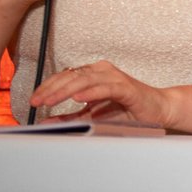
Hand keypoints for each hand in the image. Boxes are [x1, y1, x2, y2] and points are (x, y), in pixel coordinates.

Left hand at [30, 59, 174, 128]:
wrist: (158, 110)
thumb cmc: (128, 112)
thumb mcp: (93, 116)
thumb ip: (71, 117)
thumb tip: (47, 121)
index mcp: (94, 74)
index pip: (65, 77)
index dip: (47, 87)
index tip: (33, 100)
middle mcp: (103, 71)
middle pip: (71, 76)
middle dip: (51, 89)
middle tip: (36, 101)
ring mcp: (115, 77)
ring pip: (84, 79)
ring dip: (65, 91)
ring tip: (50, 100)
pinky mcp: (126, 87)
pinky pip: (106, 88)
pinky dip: (91, 92)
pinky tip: (78, 98)